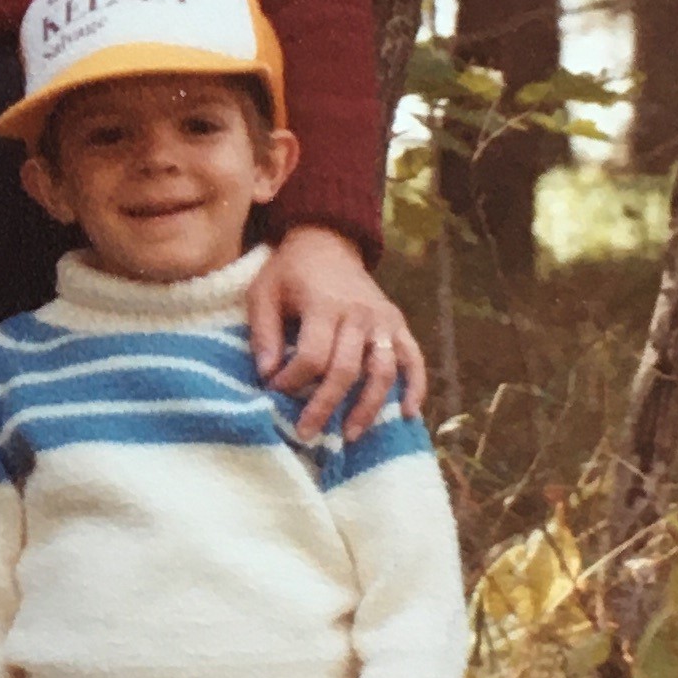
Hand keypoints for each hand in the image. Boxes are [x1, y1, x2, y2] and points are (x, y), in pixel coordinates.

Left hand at [249, 223, 427, 441]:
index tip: (274, 393)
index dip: (293, 380)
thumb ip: (263, 332)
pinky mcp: (398, 324)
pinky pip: (413, 358)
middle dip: (325, 406)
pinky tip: (407, 414)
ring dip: (368, 407)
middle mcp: (359, 314)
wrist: (327, 242)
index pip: (313, 356)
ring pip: (383, 371)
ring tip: (349, 436)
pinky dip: (415, 386)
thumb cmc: (289, 272)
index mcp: (323, 305)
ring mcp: (383, 320)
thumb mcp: (263, 293)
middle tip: (306, 433)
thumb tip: (267, 374)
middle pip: (347, 370)